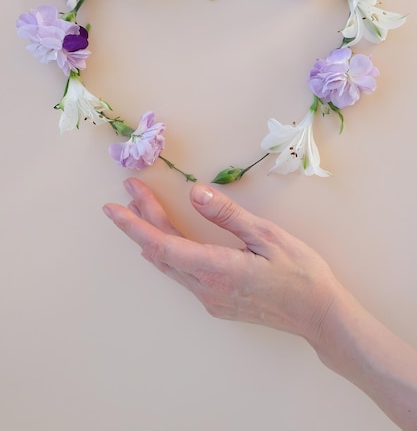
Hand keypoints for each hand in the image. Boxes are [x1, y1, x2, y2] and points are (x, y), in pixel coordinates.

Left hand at [103, 178, 337, 343]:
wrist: (318, 315)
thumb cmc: (300, 272)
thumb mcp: (267, 235)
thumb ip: (227, 215)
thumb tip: (196, 192)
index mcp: (216, 269)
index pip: (162, 244)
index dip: (134, 224)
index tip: (113, 207)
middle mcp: (205, 288)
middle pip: (162, 250)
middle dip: (141, 219)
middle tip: (130, 190)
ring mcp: (209, 299)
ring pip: (170, 264)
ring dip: (153, 235)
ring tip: (141, 208)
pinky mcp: (216, 303)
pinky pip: (181, 275)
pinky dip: (167, 251)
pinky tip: (164, 239)